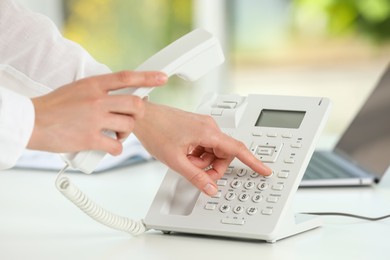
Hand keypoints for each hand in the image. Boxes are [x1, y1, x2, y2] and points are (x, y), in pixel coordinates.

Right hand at [28, 71, 166, 154]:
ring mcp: (94, 119)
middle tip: (131, 118)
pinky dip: (116, 148)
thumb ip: (99, 90)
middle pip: (135, 104)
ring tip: (114, 133)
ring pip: (128, 125)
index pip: (127, 77)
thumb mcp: (78, 89)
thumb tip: (117, 95)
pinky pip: (117, 146)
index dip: (147, 78)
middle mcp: (97, 100)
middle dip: (138, 113)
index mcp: (93, 84)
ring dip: (126, 132)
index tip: (162, 78)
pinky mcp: (90, 138)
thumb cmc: (54, 106)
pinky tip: (109, 146)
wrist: (32, 122)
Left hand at [133, 102, 271, 195]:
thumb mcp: (176, 160)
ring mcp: (203, 126)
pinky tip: (184, 153)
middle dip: (211, 166)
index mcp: (208, 132)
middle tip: (193, 169)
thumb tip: (211, 188)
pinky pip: (205, 146)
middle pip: (224, 154)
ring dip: (202, 161)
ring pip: (213, 151)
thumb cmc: (156, 131)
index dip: (253, 161)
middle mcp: (209, 126)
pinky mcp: (197, 127)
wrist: (142, 116)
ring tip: (183, 159)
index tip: (264, 169)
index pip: (238, 149)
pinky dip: (197, 154)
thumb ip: (196, 176)